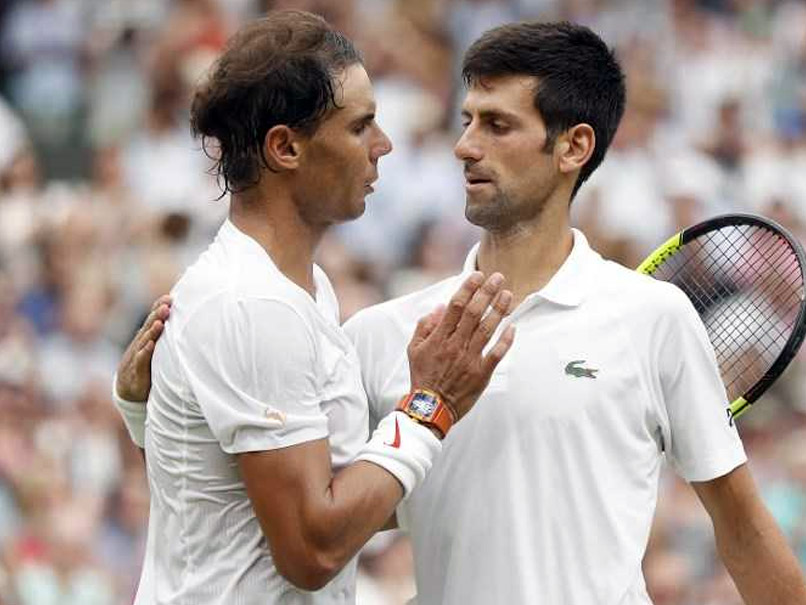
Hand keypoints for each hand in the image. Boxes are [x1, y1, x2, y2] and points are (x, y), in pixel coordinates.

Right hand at [115, 295, 170, 401]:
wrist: (128, 389)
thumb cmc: (147, 365)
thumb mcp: (155, 349)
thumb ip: (164, 335)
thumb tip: (180, 320)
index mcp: (147, 337)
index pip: (153, 319)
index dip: (158, 308)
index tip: (170, 297)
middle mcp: (141, 343)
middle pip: (149, 326)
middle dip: (157, 315)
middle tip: (166, 305)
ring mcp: (137, 356)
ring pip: (145, 341)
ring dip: (152, 331)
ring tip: (160, 322)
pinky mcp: (136, 370)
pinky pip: (141, 360)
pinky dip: (145, 352)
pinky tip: (150, 345)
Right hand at [406, 272, 514, 421]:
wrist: (430, 407)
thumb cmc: (422, 376)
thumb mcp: (414, 349)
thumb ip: (425, 326)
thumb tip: (440, 307)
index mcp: (439, 337)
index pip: (455, 306)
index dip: (468, 288)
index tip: (478, 274)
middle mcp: (455, 345)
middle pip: (474, 313)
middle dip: (487, 292)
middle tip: (498, 277)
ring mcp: (469, 359)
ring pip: (487, 329)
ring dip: (498, 310)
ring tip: (508, 294)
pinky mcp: (481, 373)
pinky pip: (496, 354)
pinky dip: (505, 340)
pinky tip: (513, 326)